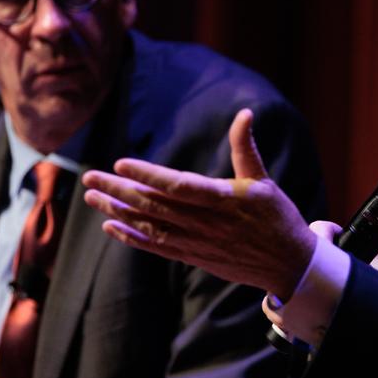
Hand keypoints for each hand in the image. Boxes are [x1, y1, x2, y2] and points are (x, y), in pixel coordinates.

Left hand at [82, 108, 318, 299]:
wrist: (288, 263)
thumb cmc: (277, 216)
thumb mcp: (263, 180)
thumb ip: (245, 147)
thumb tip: (246, 114)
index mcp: (223, 199)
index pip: (178, 185)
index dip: (147, 175)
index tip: (120, 162)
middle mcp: (206, 223)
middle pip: (154, 205)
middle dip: (119, 189)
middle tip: (90, 177)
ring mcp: (197, 243)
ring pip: (149, 226)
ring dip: (118, 212)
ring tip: (92, 197)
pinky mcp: (193, 257)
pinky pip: (156, 247)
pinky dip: (131, 237)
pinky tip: (111, 226)